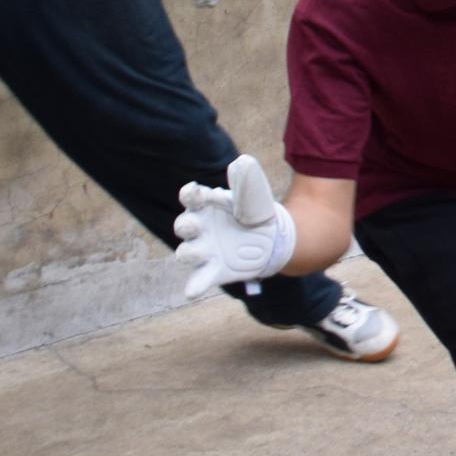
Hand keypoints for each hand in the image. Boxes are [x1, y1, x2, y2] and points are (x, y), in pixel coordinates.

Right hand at [174, 154, 296, 298]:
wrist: (273, 237)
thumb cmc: (255, 212)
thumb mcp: (254, 193)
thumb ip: (246, 180)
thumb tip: (242, 163)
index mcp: (205, 205)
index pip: (190, 198)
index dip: (190, 195)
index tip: (195, 191)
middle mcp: (199, 227)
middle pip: (182, 226)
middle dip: (185, 225)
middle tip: (195, 223)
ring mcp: (204, 250)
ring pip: (186, 253)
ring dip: (190, 252)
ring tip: (200, 251)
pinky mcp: (213, 270)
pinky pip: (199, 279)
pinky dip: (194, 285)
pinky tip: (191, 291)